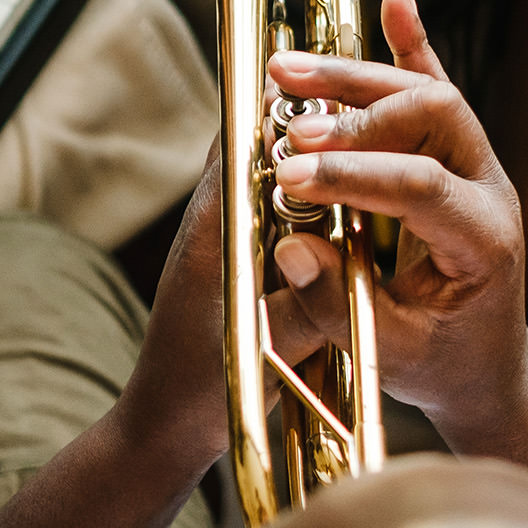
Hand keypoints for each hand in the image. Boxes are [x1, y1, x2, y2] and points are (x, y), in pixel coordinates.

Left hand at [116, 142, 330, 471]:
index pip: (239, 146)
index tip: (334, 99)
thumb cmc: (199, 393)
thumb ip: (304, 305)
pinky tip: (347, 207)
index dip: (283, 114)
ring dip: (306, 161)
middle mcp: (213, 224)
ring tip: (362, 147)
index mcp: (211, 234)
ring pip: (265, 173)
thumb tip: (339, 258)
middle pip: (255, 146)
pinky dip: (305, 199)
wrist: (165, 428)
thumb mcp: (262, 353)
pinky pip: (271, 208)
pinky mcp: (235, 260)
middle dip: (304, 126)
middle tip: (362, 113)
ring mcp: (222, 240)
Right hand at [265, 0, 527, 437]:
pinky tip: (395, 3)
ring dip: (356, 78)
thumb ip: (339, 303)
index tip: (290, 176)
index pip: (423, 185)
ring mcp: (476, 165)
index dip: (354, 173)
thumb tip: (291, 248)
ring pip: (426, 92)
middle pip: (435, 116)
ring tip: (286, 70)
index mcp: (484, 241)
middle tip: (293, 130)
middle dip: (358, 115)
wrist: (485, 367)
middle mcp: (490, 188)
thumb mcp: (390, 353)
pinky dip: (412, 45)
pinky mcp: (455, 156)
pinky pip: (436, 87)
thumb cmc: (441, 365)